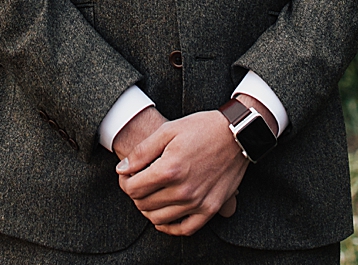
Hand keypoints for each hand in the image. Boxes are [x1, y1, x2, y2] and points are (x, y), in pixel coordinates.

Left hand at [117, 110, 247, 234]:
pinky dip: (170, 226)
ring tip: (149, 195)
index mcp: (169, 170)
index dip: (124, 182)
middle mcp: (183, 191)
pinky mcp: (211, 208)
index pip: (133, 188)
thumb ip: (141, 152)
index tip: (126, 175)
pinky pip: (186, 229)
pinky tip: (163, 217)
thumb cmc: (200, 129)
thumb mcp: (166, 131)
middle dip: (135, 194)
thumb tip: (121, 170)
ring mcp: (198, 202)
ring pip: (160, 219)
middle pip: (144, 204)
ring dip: (148, 209)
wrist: (236, 135)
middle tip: (137, 182)